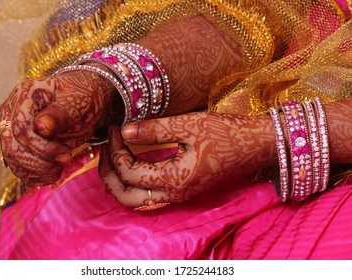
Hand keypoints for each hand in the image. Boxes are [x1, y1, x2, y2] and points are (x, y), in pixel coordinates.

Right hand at [0, 71, 113, 185]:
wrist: (83, 101)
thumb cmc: (81, 96)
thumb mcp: (77, 101)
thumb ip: (60, 113)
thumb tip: (41, 127)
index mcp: (25, 95)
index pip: (20, 128)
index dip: (41, 147)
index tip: (65, 152)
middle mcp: (12, 111)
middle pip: (11, 146)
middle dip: (38, 162)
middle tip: (64, 160)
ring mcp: (11, 128)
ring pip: (11, 159)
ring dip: (36, 171)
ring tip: (60, 167)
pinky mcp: (17, 144)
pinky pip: (18, 167)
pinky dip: (35, 176)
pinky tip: (54, 173)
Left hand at [99, 112, 276, 206]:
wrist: (254, 145)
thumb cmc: (226, 133)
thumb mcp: (190, 125)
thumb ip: (155, 129)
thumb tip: (125, 130)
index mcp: (174, 179)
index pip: (129, 172)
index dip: (116, 149)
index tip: (116, 127)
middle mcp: (173, 194)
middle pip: (125, 197)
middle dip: (109, 174)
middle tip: (105, 149)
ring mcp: (178, 194)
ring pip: (135, 199)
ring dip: (120, 180)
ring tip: (113, 155)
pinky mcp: (182, 189)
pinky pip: (148, 193)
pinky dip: (134, 180)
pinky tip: (133, 159)